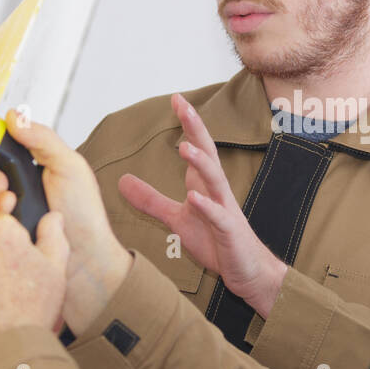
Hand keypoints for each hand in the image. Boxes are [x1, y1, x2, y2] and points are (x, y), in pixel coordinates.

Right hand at [0, 109, 130, 346]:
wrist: (87, 262)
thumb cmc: (84, 215)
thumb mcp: (70, 167)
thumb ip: (43, 140)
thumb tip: (14, 115)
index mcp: (27, 170)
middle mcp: (10, 191)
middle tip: (5, 189)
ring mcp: (2, 217)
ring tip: (12, 213)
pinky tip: (7, 231)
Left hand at [118, 93, 286, 317]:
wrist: (247, 270)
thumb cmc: (216, 241)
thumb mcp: (177, 219)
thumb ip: (151, 200)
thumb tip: (122, 181)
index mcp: (204, 185)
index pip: (197, 147)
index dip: (188, 124)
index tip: (176, 98)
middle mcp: (216, 191)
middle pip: (208, 153)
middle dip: (196, 129)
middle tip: (183, 105)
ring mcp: (225, 210)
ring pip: (215, 181)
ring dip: (201, 163)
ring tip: (185, 147)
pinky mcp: (229, 232)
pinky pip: (218, 217)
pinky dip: (207, 207)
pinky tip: (193, 198)